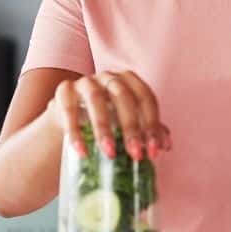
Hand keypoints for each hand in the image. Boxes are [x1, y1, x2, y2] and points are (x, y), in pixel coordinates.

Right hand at [47, 70, 171, 160]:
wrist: (69, 117)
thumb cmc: (106, 117)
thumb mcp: (126, 122)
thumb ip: (147, 129)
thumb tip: (166, 146)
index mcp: (129, 81)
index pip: (146, 98)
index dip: (152, 124)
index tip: (153, 151)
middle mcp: (108, 77)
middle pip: (123, 96)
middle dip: (131, 126)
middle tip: (135, 155)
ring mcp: (85, 81)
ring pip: (95, 99)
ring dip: (104, 127)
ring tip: (109, 153)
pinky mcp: (64, 91)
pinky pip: (68, 108)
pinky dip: (75, 131)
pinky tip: (81, 151)